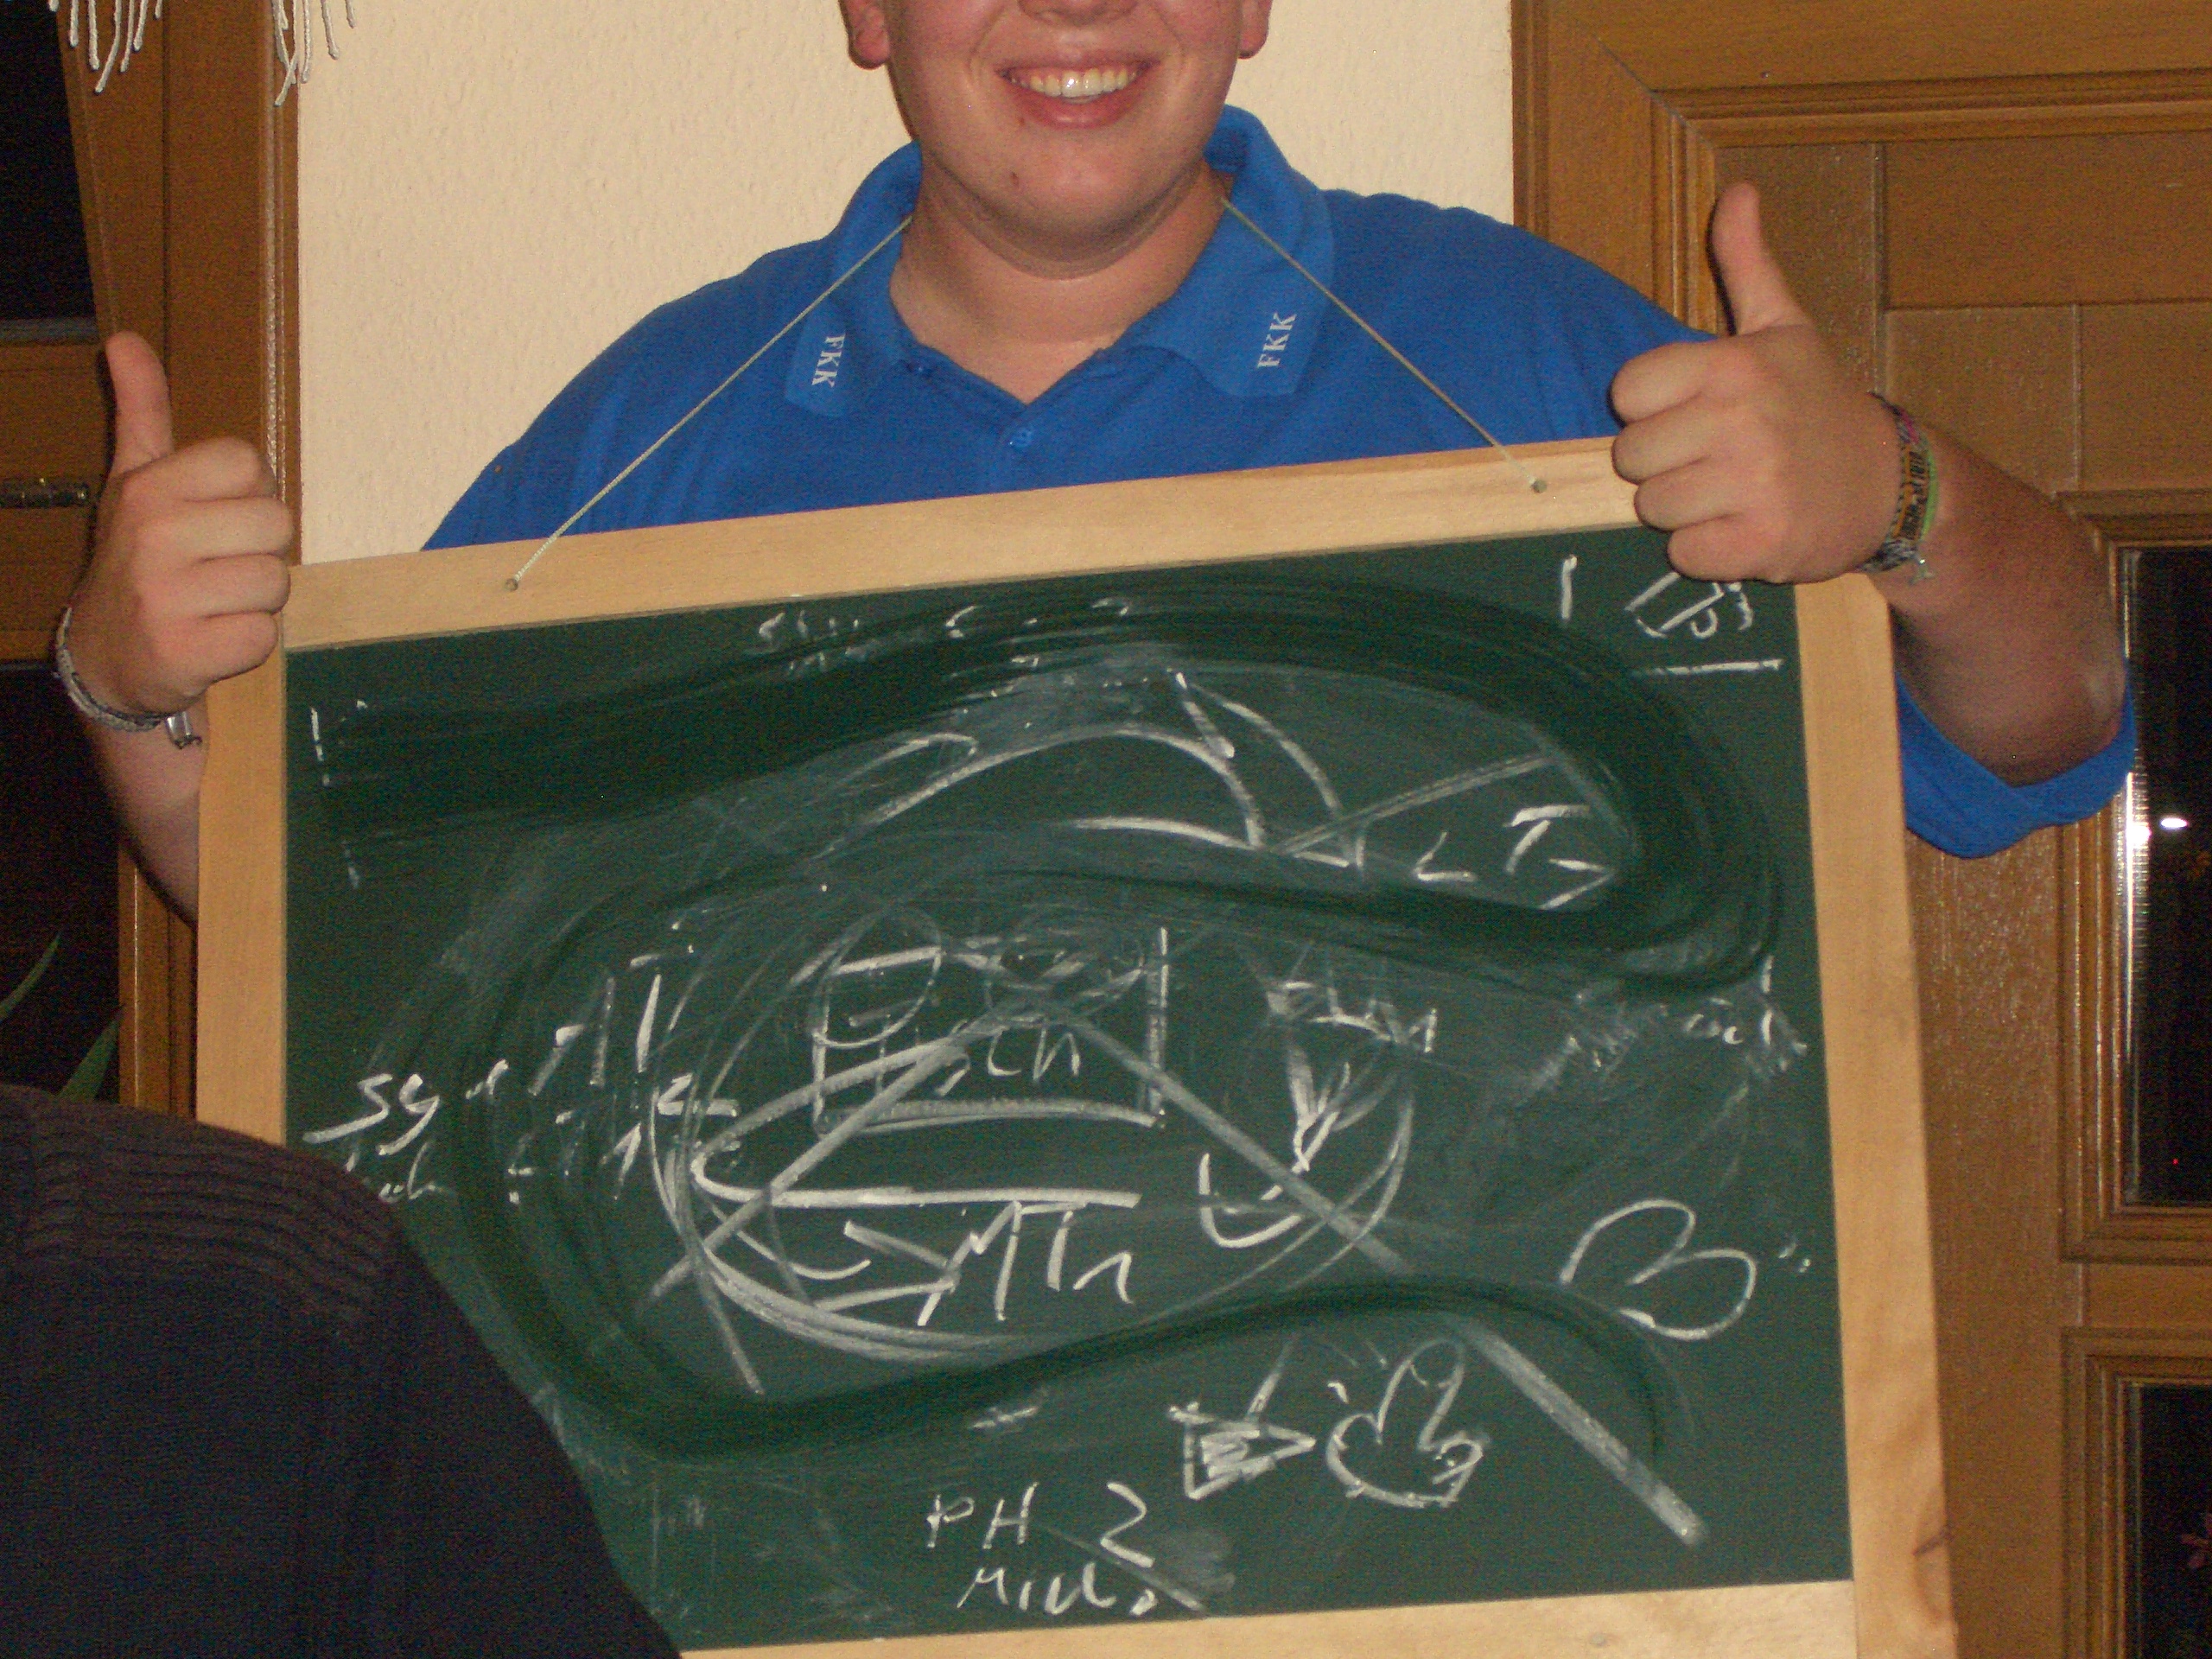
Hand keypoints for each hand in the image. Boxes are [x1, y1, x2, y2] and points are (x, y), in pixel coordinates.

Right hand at [66, 333, 291, 717]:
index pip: (252, 463)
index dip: (250, 494)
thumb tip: (124, 339)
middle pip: (276, 523)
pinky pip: (263, 635)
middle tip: (218, 567)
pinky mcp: (184, 653)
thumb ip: (142, 412)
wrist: (105, 657)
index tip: (216, 517)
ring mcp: (165, 596)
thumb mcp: (133, 481)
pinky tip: (211, 638)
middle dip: (260, 550)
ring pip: (275, 581)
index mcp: (149, 488)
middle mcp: (152, 536)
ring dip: (257, 599)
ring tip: (213, 602)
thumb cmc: (138, 560)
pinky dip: (247, 642)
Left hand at [1610, 182, 1898, 585]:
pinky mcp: (1758, 545)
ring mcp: (1752, 485)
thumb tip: (1738, 190)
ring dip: (1683, 509)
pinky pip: (1683, 555)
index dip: (1652, 408)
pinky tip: (1740, 527)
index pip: (1627, 392)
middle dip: (1664, 462)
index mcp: (1734, 365)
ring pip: (1652, 508)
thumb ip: (1747, 263)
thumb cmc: (1818, 404)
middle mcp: (1742, 421)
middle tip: (1715, 456)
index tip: (1694, 409)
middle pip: (1631, 456)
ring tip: (1730, 491)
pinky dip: (1705, 551)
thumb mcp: (1785, 327)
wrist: (1890, 485)